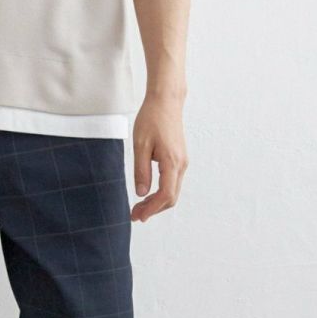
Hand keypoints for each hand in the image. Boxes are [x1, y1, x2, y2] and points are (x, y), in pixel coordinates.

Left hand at [130, 94, 187, 222]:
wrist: (166, 102)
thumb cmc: (152, 119)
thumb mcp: (140, 145)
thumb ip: (141, 170)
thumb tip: (141, 193)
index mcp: (172, 162)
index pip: (165, 195)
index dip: (151, 209)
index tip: (138, 216)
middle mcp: (181, 165)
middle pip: (171, 198)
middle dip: (153, 210)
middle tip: (134, 215)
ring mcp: (182, 162)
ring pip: (173, 191)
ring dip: (157, 202)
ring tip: (138, 207)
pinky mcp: (179, 159)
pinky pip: (172, 182)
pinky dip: (161, 193)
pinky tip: (147, 194)